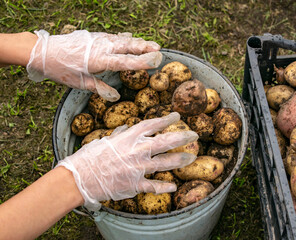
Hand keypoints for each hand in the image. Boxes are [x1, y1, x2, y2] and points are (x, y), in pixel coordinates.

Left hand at [26, 30, 162, 101]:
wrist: (42, 51)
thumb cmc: (60, 69)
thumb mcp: (79, 83)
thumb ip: (99, 88)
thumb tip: (116, 96)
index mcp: (99, 60)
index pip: (127, 61)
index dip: (143, 61)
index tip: (156, 61)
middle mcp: (101, 47)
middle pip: (128, 46)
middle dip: (145, 47)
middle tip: (159, 49)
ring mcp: (98, 40)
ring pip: (122, 39)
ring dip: (137, 42)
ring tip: (150, 44)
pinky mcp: (94, 36)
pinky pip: (114, 37)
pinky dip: (124, 38)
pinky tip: (129, 39)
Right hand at [56, 112, 197, 210]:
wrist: (80, 178)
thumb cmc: (89, 157)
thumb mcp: (105, 140)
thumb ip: (119, 134)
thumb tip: (125, 128)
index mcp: (129, 137)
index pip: (152, 124)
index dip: (166, 119)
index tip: (177, 116)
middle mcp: (138, 150)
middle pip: (166, 141)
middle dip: (182, 137)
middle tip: (194, 135)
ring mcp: (139, 168)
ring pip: (166, 162)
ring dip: (180, 160)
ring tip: (191, 158)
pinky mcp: (136, 184)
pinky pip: (154, 186)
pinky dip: (165, 187)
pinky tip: (174, 185)